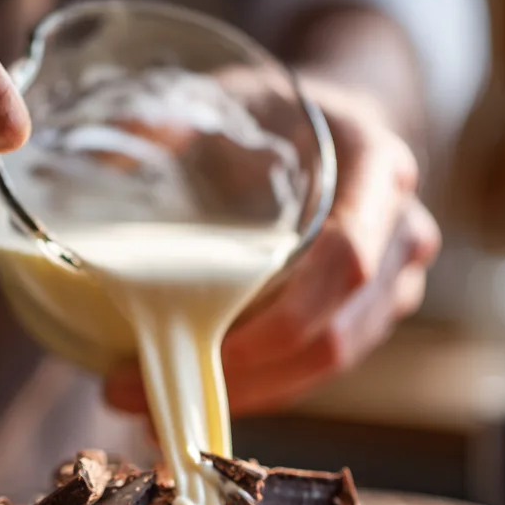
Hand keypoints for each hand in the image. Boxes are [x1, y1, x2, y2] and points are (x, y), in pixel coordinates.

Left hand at [106, 79, 439, 415]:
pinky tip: (197, 396)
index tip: (204, 347)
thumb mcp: (238, 96)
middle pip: (334, 336)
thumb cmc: (287, 113)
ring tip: (154, 408)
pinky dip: (260, 389)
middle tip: (140, 393)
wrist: (344, 126)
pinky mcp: (371, 318)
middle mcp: (401, 235)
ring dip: (246, 396)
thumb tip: (103, 163)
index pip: (345, 262)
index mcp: (378, 173)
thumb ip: (175, 123)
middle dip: (243, 379)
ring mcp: (393, 284)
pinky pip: (317, 368)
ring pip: (327, 366)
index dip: (281, 320)